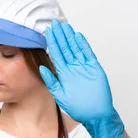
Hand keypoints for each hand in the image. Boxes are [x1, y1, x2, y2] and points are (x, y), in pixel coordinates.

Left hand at [39, 18, 124, 137]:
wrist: (95, 114)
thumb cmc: (78, 108)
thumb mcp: (60, 95)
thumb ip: (51, 81)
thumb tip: (41, 68)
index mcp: (64, 74)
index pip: (56, 54)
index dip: (52, 42)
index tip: (47, 32)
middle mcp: (73, 68)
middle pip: (65, 48)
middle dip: (60, 36)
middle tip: (54, 23)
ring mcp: (84, 67)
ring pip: (75, 48)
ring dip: (70, 37)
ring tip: (64, 26)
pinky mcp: (94, 68)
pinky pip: (88, 54)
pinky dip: (83, 45)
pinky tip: (78, 36)